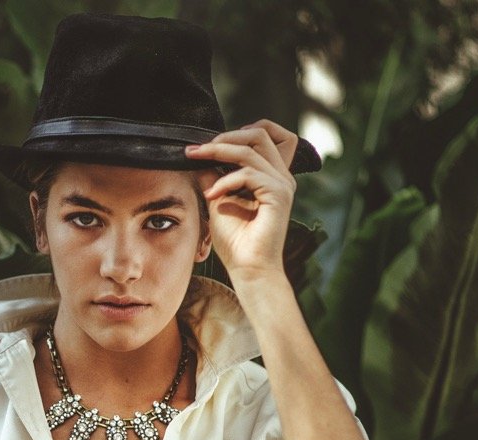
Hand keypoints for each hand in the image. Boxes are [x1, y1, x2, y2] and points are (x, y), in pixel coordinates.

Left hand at [185, 119, 297, 284]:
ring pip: (250, 149)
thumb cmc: (235, 241)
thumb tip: (199, 157)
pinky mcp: (279, 194)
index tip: (206, 146)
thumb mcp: (218, 199)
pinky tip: (212, 196)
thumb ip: (213, 176)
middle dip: (224, 137)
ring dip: (217, 152)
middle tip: (196, 150)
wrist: (247, 269)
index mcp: (271, 175)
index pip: (264, 134)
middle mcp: (280, 176)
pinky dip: (225, 181)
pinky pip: (248, 173)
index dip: (236, 132)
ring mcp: (282, 184)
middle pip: (259, 133)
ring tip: (195, 161)